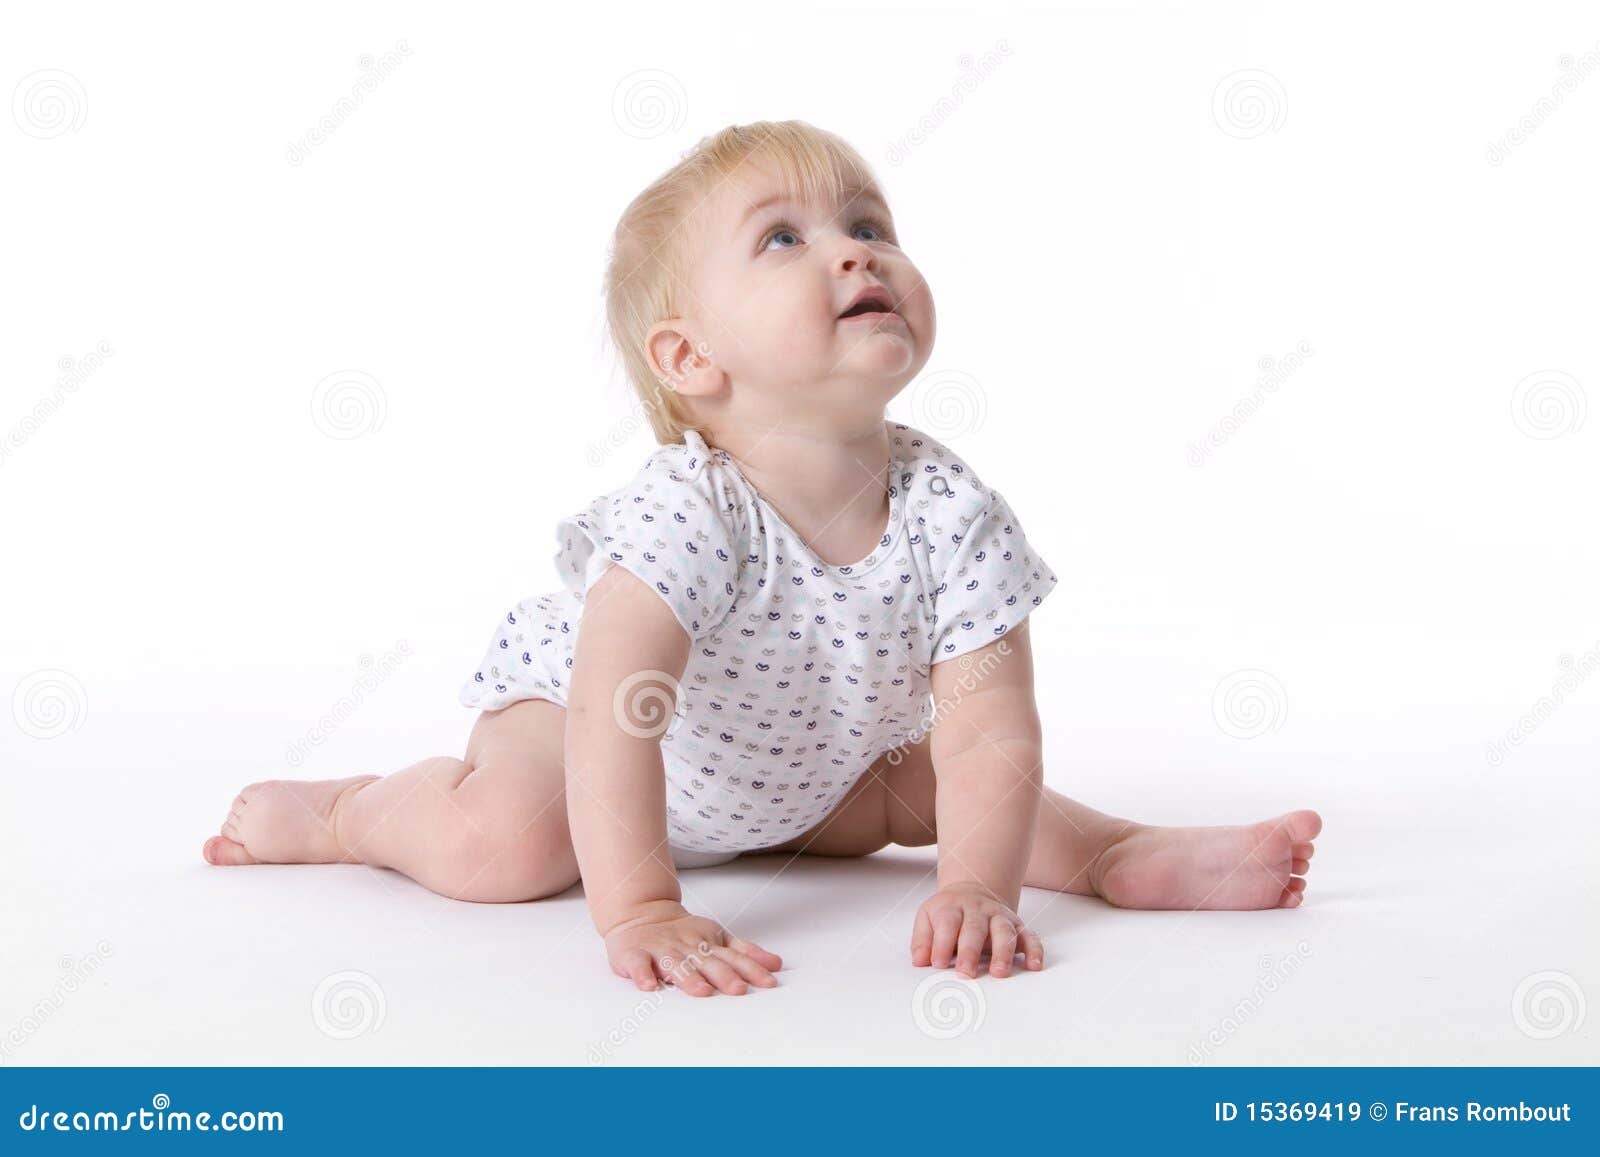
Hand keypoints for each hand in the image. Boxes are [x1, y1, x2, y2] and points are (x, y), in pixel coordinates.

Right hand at [603, 900, 782, 995]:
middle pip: (706, 962)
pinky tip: (648, 986)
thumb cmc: (682, 932)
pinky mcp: (635, 954)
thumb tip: (776, 964)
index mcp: (707, 943)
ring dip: (688, 978)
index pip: (733, 957)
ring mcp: (660, 950)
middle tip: (738, 989)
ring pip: (675, 964)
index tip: (768, 983)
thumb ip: (745, 953)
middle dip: (723, 975)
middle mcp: (686, 946)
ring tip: (701, 991)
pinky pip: (637, 964)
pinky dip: (642, 974)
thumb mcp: (717, 937)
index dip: (752, 970)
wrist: (641, 913)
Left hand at [911, 883, 1043, 977]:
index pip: (947, 923)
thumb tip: (919, 961)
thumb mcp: (927, 918)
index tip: (937, 964)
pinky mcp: (1017, 926)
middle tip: (966, 973)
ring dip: (1003, 952)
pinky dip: (1034, 950)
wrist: (972, 890)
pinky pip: (1030, 936)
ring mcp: (999, 917)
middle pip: (975, 928)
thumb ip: (922, 940)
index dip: (941, 944)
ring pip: (1004, 931)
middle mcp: (978, 910)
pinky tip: (1034, 965)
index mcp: (952, 908)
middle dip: (971, 951)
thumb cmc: (948, 912)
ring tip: (999, 973)